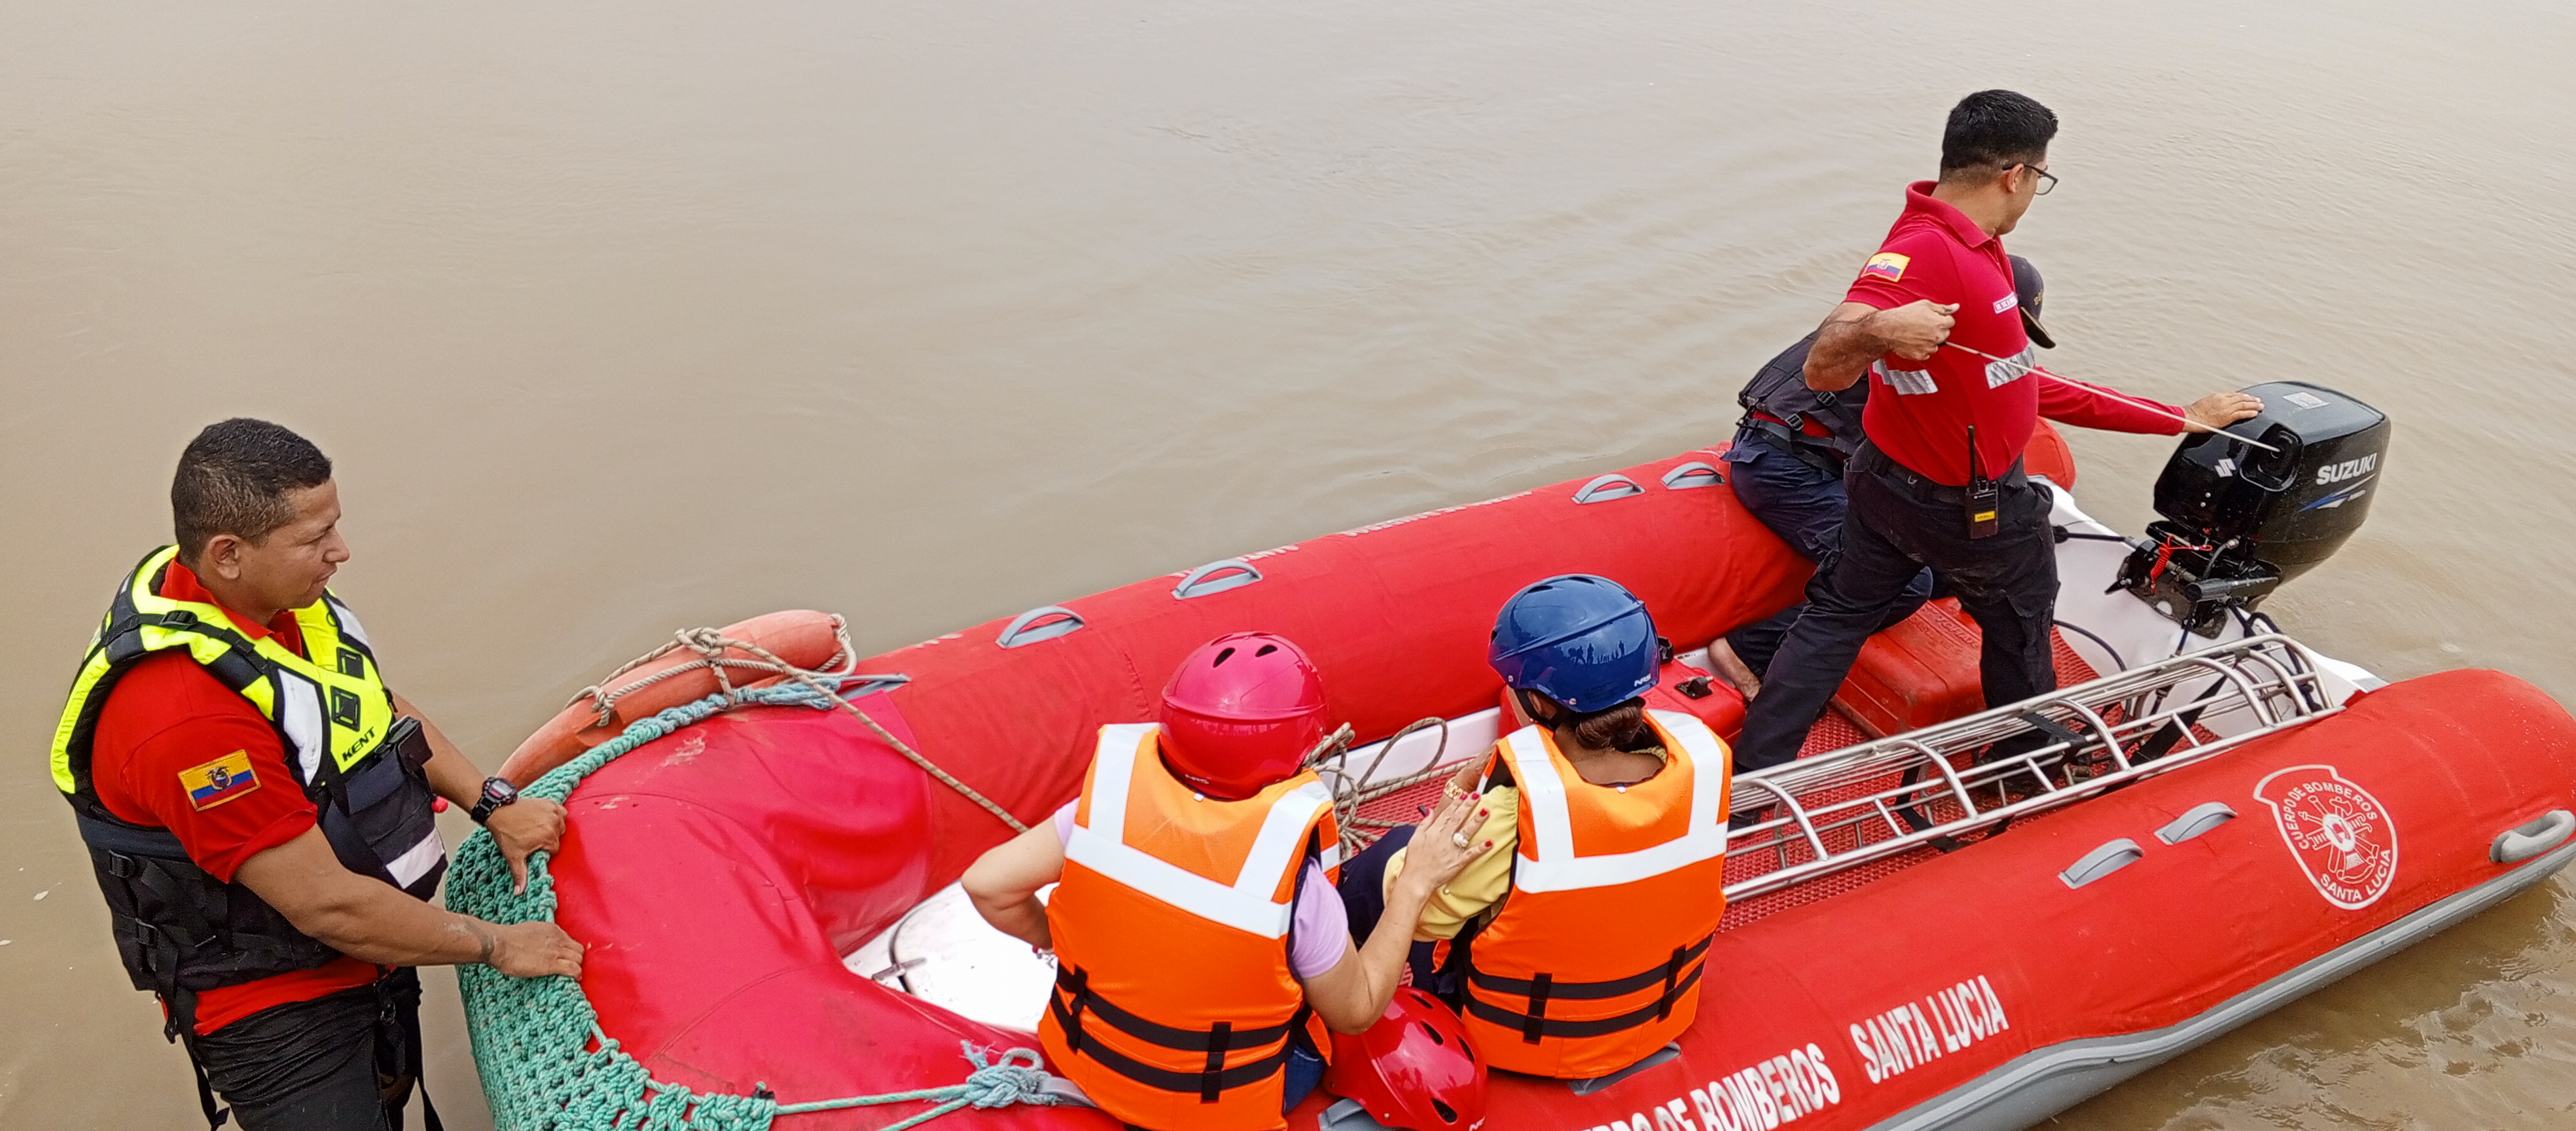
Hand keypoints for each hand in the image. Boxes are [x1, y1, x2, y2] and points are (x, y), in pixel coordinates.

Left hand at [486, 796, 567, 893]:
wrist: (498, 811)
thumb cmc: (506, 832)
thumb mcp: (513, 855)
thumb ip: (520, 874)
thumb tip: (520, 891)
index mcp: (549, 838)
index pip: (555, 849)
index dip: (545, 850)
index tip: (535, 847)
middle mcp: (554, 824)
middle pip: (559, 836)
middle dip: (549, 838)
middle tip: (534, 837)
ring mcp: (552, 812)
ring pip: (561, 824)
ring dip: (553, 826)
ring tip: (538, 827)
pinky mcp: (549, 803)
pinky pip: (560, 810)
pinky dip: (555, 814)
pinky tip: (545, 818)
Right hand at [488, 920, 584, 977]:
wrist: (500, 944)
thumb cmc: (506, 939)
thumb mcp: (529, 931)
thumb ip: (538, 937)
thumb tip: (537, 945)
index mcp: (551, 929)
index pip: (570, 939)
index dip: (569, 949)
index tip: (565, 956)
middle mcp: (557, 938)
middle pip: (578, 949)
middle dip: (577, 958)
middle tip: (571, 966)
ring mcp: (556, 951)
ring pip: (579, 959)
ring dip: (577, 966)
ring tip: (572, 974)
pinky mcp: (552, 964)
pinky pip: (574, 969)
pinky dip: (577, 974)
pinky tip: (575, 978)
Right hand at [1393, 788, 1489, 902]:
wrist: (1416, 879)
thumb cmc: (1415, 860)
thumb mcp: (1415, 838)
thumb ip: (1424, 823)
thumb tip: (1431, 811)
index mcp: (1433, 831)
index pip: (1447, 813)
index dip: (1457, 803)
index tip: (1464, 794)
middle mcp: (1444, 838)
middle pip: (1458, 818)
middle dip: (1468, 806)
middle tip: (1477, 795)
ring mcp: (1452, 850)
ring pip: (1466, 832)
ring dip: (1477, 821)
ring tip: (1486, 811)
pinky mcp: (1458, 862)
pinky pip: (1471, 854)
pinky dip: (1481, 848)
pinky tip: (1490, 841)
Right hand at [1873, 300, 1956, 359]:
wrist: (1887, 329)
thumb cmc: (1903, 316)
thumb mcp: (1925, 305)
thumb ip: (1943, 307)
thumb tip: (1956, 307)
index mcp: (1940, 323)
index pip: (1951, 322)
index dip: (1942, 319)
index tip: (1933, 318)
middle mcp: (1937, 336)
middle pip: (1945, 334)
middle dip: (1937, 329)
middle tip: (1924, 325)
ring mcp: (1930, 347)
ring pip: (1936, 344)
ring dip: (1930, 339)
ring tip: (1917, 333)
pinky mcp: (1921, 355)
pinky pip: (1927, 352)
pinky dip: (1922, 348)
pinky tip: (1914, 340)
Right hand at [2184, 391, 2264, 430]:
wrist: (2191, 417)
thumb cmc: (2194, 412)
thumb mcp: (2205, 402)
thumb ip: (2214, 402)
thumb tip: (2217, 405)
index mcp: (2218, 396)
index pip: (2234, 394)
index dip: (2243, 396)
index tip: (2248, 397)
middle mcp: (2224, 400)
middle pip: (2241, 398)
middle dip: (2251, 399)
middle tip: (2259, 400)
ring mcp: (2226, 408)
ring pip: (2244, 404)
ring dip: (2253, 405)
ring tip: (2260, 406)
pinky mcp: (2227, 417)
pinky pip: (2241, 414)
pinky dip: (2249, 413)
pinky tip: (2255, 413)